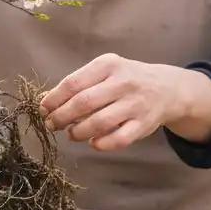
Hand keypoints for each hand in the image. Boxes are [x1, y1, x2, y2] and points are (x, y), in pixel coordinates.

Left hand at [38, 53, 210, 151]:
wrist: (167, 88)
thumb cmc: (126, 78)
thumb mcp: (105, 71)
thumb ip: (79, 83)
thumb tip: (46, 101)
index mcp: (108, 65)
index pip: (73, 83)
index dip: (54, 99)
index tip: (43, 109)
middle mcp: (123, 82)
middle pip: (83, 103)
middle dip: (61, 117)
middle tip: (51, 124)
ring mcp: (135, 104)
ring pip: (99, 123)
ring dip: (78, 132)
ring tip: (70, 134)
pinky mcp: (144, 125)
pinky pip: (118, 140)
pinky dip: (101, 144)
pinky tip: (92, 142)